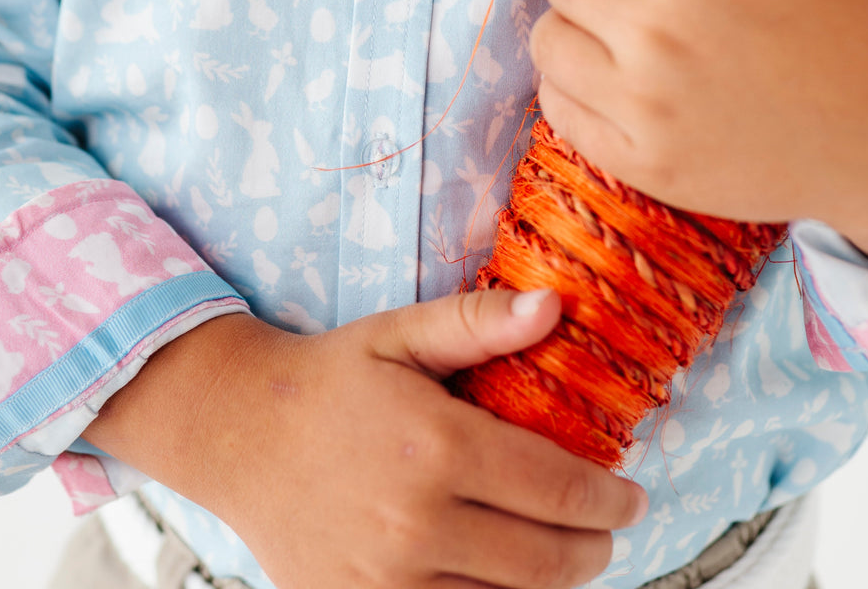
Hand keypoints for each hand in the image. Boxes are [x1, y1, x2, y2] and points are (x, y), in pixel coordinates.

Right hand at [85, 289, 646, 588]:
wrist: (237, 433)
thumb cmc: (325, 379)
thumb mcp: (399, 335)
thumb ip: (478, 322)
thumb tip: (554, 306)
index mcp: (435, 448)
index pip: (557, 490)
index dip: (610, 500)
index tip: (630, 495)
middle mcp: (416, 523)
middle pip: (546, 559)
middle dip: (594, 546)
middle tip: (605, 526)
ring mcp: (387, 579)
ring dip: (549, 579)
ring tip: (560, 547)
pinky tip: (496, 570)